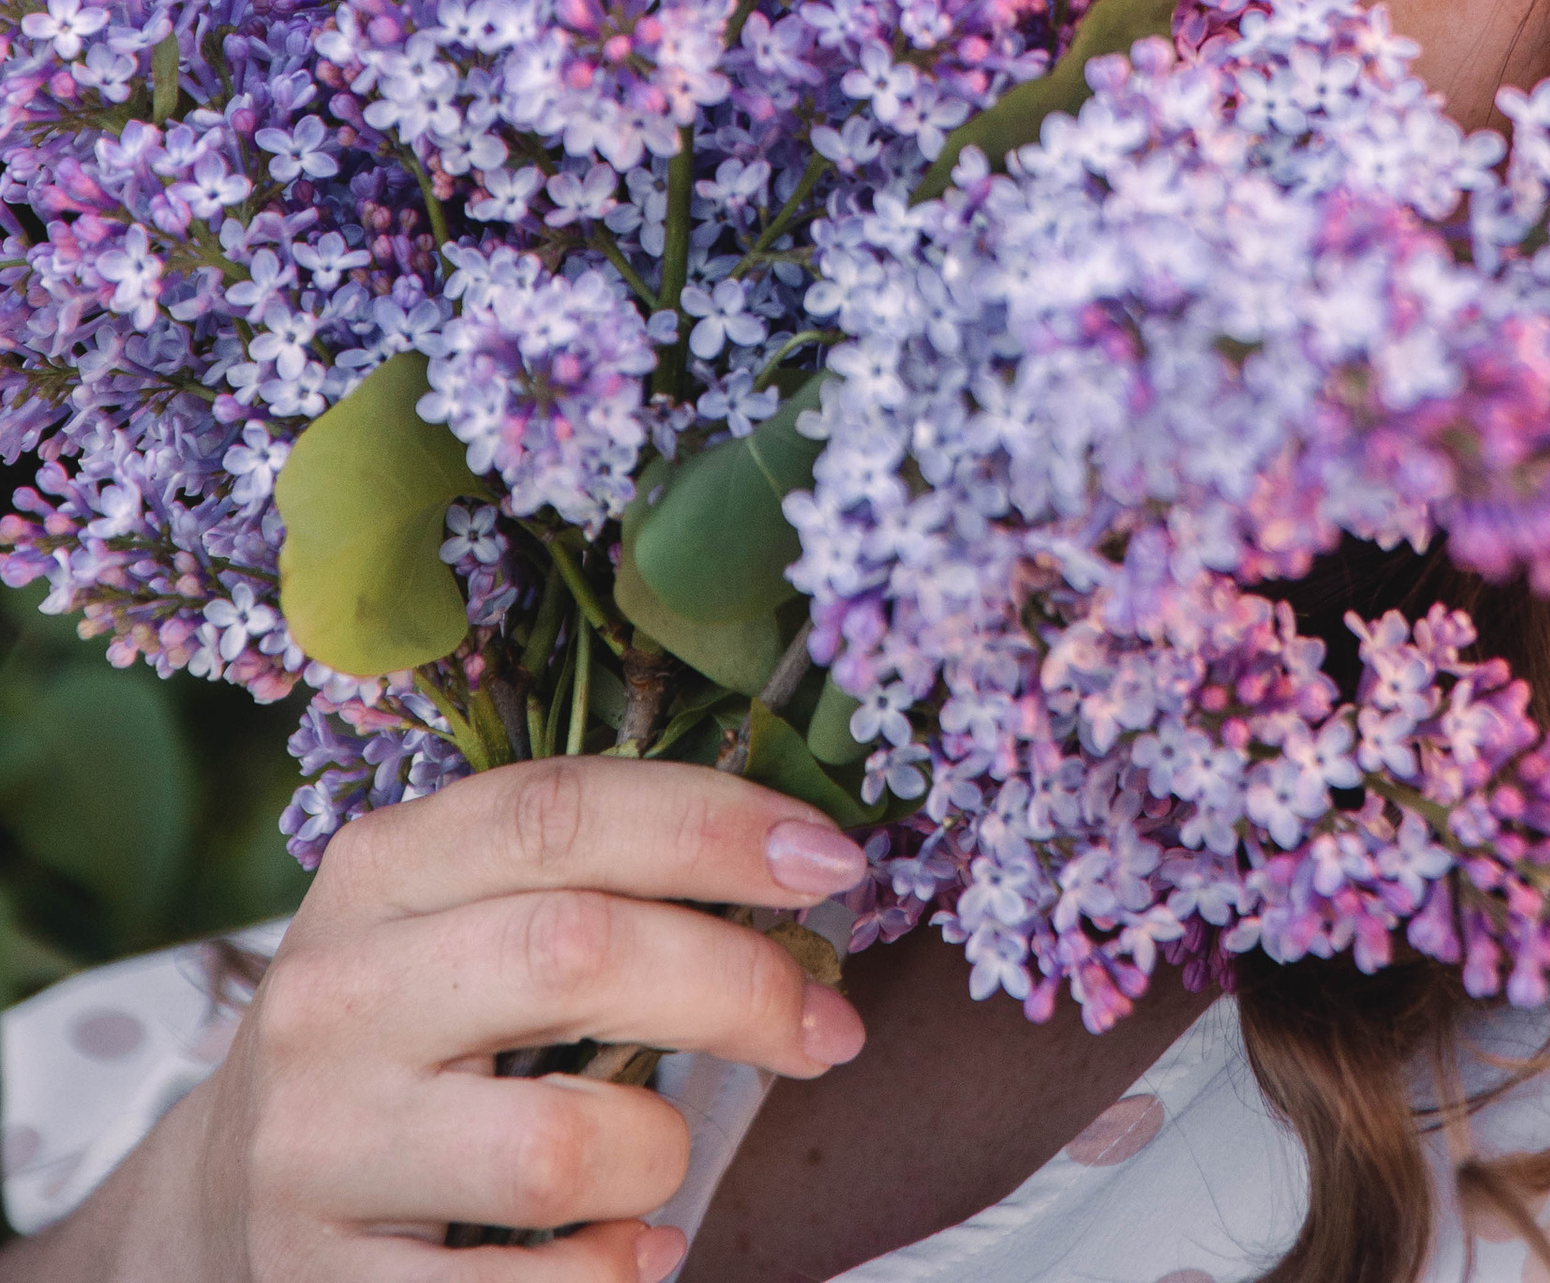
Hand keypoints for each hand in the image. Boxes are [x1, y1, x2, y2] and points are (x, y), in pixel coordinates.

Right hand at [37, 759, 869, 1282]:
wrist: (217, 1199)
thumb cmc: (401, 1032)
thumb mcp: (452, 919)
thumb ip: (588, 876)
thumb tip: (806, 866)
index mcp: (378, 871)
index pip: (560, 812)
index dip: (713, 825)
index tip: (833, 863)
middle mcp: (335, 996)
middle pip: (576, 954)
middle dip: (738, 987)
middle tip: (827, 1027)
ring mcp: (319, 1148)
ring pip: (555, 1144)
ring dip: (660, 1152)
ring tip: (666, 1156)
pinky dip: (608, 1273)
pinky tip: (633, 1250)